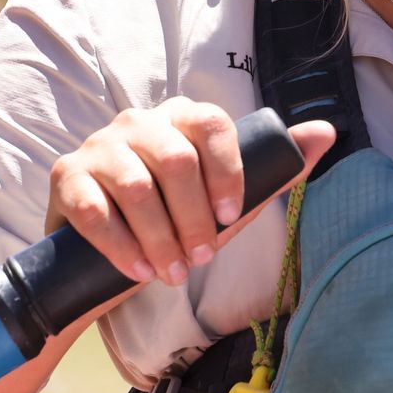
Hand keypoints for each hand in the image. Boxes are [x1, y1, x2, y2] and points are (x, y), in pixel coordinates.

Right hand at [45, 97, 334, 286]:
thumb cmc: (176, 224)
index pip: (211, 123)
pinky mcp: (66, 176)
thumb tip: (326, 132)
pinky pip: (94, 208)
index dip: (226, 172)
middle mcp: (138, 122)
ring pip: (136, 186)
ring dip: (161, 239)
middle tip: (202, 259)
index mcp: (181, 118)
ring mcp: (99, 146)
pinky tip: (137, 270)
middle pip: (176, 159)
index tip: (231, 217)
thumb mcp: (228, 202)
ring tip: (173, 274)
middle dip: (194, 218)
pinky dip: (121, 246)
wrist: (104, 261)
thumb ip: (275, 167)